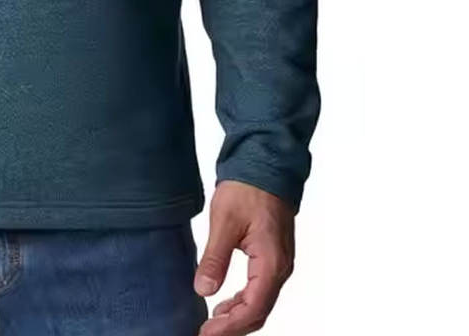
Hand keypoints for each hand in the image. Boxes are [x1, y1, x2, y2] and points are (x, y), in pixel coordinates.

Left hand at [194, 180, 294, 334]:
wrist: (265, 166)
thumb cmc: (247, 188)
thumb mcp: (224, 222)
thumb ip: (215, 258)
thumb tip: (204, 289)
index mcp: (271, 262)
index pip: (253, 308)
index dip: (230, 326)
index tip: (206, 333)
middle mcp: (281, 268)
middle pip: (260, 312)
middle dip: (233, 326)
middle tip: (206, 333)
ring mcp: (279, 264)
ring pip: (261, 303)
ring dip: (238, 316)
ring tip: (212, 322)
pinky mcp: (273, 258)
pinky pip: (261, 289)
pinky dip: (243, 302)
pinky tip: (225, 303)